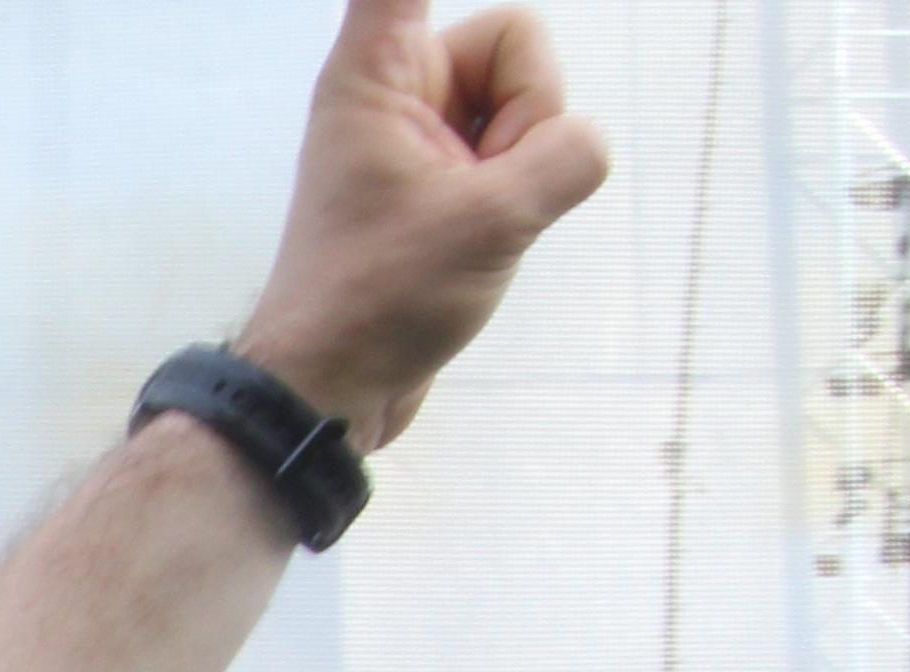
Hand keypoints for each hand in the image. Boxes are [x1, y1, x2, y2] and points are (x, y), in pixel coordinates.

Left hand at [232, 0, 610, 450]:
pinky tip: (477, 245)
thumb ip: (564, 152)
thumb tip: (580, 143)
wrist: (329, 391)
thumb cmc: (379, 302)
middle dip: (525, 116)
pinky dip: (520, 194)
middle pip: (518, 41)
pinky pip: (523, 153)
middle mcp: (395, 86)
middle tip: (473, 194)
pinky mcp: (444, 178)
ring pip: (532, 105)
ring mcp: (421, 133)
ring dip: (525, 168)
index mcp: (377, 69)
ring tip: (468, 231)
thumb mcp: (493, 221)